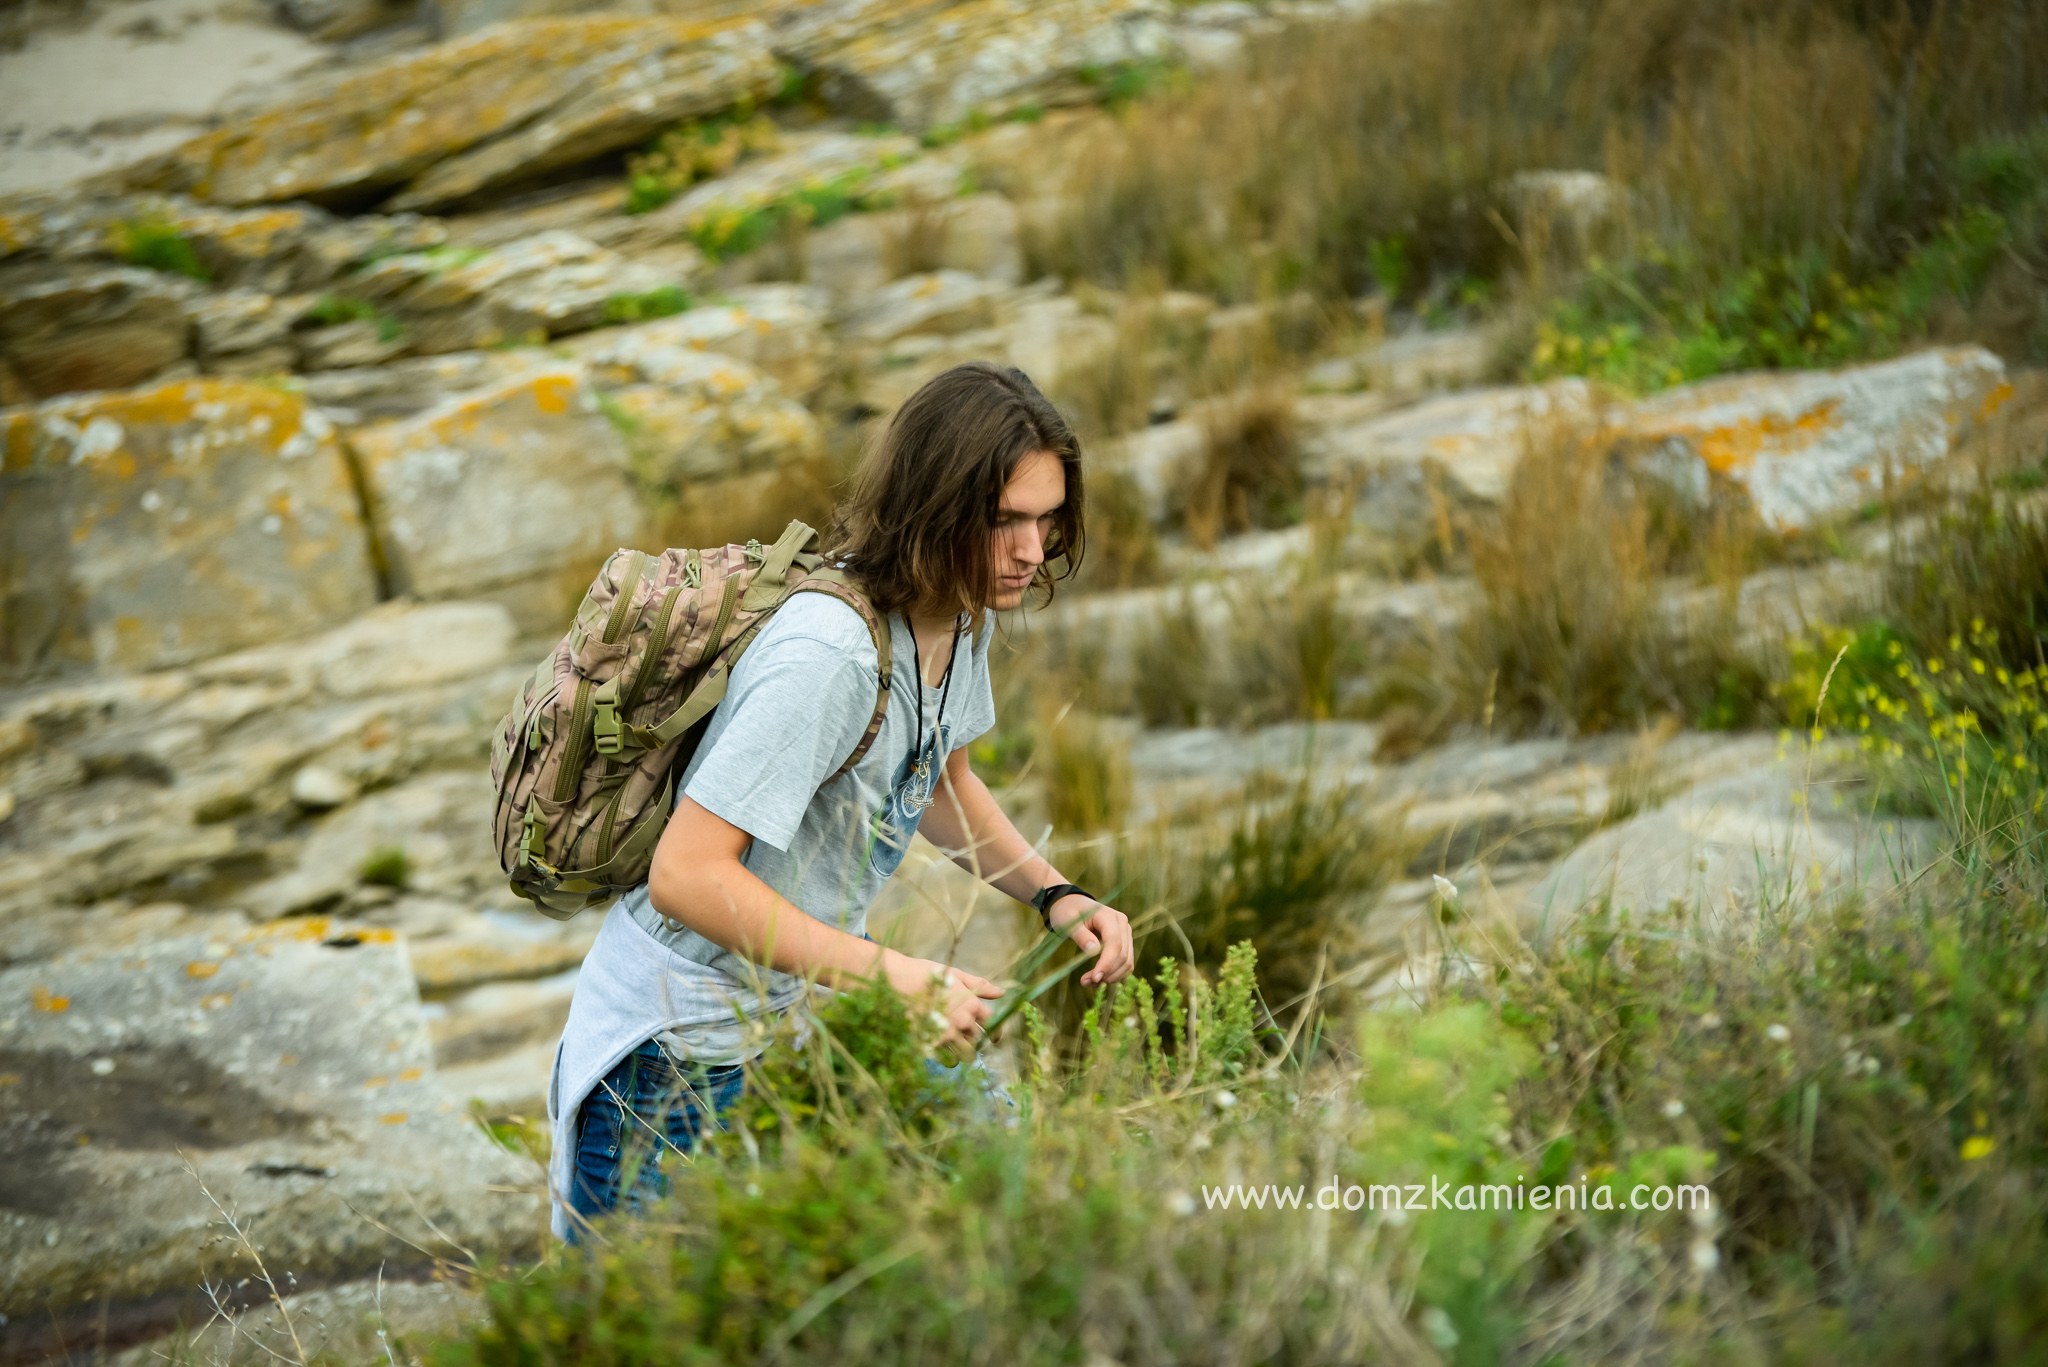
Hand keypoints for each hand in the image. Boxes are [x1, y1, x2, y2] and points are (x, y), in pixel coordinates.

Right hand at [882, 949, 1003, 1056]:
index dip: (994, 1031)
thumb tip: (1002, 993)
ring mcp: (947, 1034)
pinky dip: (949, 1059)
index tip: (993, 1038)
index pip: (992, 1023)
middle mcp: (963, 1021)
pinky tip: (943, 1051)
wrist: (898, 981)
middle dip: (973, 1040)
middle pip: (977, 1040)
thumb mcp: (956, 975)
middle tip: (965, 1038)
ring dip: (963, 1052)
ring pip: (966, 1054)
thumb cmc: (926, 975)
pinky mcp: (932, 1044)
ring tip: (955, 1048)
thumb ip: (979, 985)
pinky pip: (949, 1061)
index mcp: (971, 1003)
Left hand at [1048, 895, 1133, 988]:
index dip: (1107, 963)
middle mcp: (1122, 924)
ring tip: (1089, 983)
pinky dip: (1114, 974)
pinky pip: (1125, 962)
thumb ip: (1081, 935)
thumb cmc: (1068, 912)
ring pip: (1127, 962)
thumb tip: (1094, 950)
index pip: (1114, 943)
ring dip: (1111, 976)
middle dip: (1107, 973)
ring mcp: (1125, 934)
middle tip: (1086, 983)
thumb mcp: (1068, 922)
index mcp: (1109, 916)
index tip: (1094, 978)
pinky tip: (1098, 978)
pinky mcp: (1124, 943)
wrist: (1072, 905)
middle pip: (1123, 955)